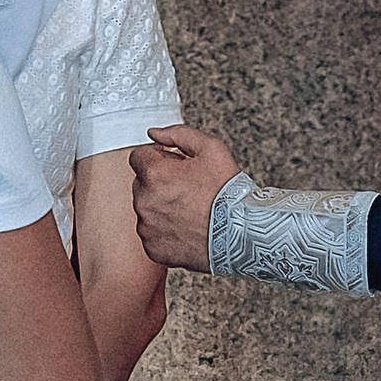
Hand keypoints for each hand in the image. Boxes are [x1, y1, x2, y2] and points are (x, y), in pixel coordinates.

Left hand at [131, 124, 239, 274]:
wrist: (241, 233)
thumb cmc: (227, 191)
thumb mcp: (211, 149)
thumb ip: (178, 134)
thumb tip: (154, 133)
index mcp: (153, 174)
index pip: (139, 156)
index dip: (159, 157)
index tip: (175, 167)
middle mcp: (143, 201)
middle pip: (142, 183)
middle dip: (159, 182)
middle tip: (188, 189)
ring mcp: (147, 227)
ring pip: (146, 209)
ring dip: (161, 206)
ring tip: (189, 209)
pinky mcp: (152, 248)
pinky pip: (152, 233)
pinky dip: (165, 230)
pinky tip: (186, 226)